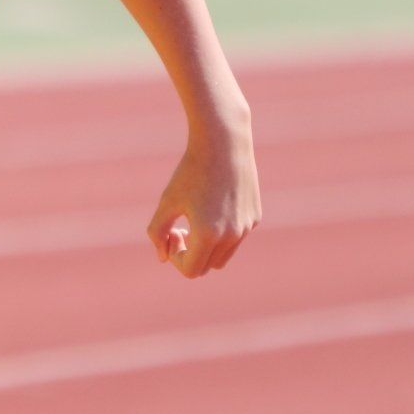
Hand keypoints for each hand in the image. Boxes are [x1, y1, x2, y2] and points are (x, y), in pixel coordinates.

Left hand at [146, 126, 261, 278]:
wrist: (223, 143)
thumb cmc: (190, 172)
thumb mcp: (167, 201)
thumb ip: (157, 232)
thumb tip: (163, 259)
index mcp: (208, 234)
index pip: (191, 270)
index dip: (175, 257)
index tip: (171, 233)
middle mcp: (232, 235)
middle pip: (207, 266)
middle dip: (189, 254)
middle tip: (178, 229)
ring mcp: (247, 227)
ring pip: (223, 256)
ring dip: (206, 248)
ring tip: (194, 221)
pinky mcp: (255, 217)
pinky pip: (236, 238)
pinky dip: (221, 234)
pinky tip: (211, 207)